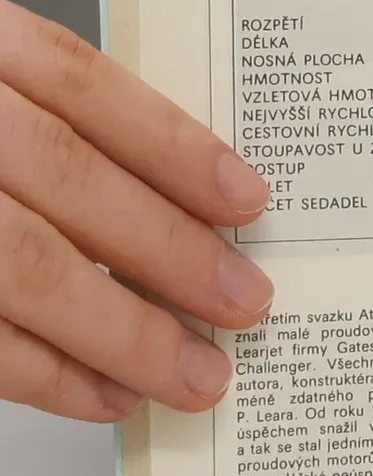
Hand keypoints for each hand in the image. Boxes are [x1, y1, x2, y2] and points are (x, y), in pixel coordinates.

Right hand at [0, 0, 273, 421]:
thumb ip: (42, 122)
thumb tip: (183, 204)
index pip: (73, 80)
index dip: (170, 143)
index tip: (248, 200)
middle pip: (59, 175)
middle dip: (166, 249)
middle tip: (246, 304)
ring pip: (18, 263)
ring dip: (120, 331)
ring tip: (196, 375)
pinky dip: (43, 373)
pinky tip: (105, 395)